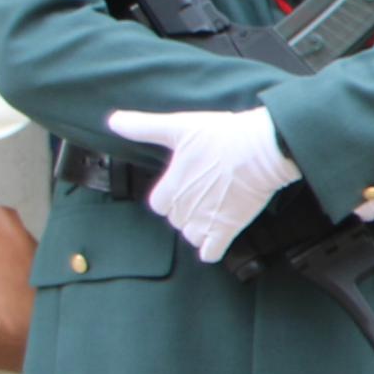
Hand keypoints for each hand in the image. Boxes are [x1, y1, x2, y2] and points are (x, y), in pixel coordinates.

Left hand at [106, 105, 297, 262]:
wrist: (261, 150)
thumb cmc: (222, 136)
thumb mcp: (179, 126)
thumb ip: (143, 127)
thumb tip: (112, 121)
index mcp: (171, 187)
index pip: (158, 204)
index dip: (170, 197)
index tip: (184, 186)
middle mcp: (184, 208)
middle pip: (176, 220)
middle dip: (186, 212)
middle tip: (205, 195)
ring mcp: (205, 221)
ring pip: (191, 236)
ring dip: (199, 229)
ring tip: (213, 212)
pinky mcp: (227, 229)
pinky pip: (210, 253)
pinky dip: (212, 249)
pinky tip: (218, 238)